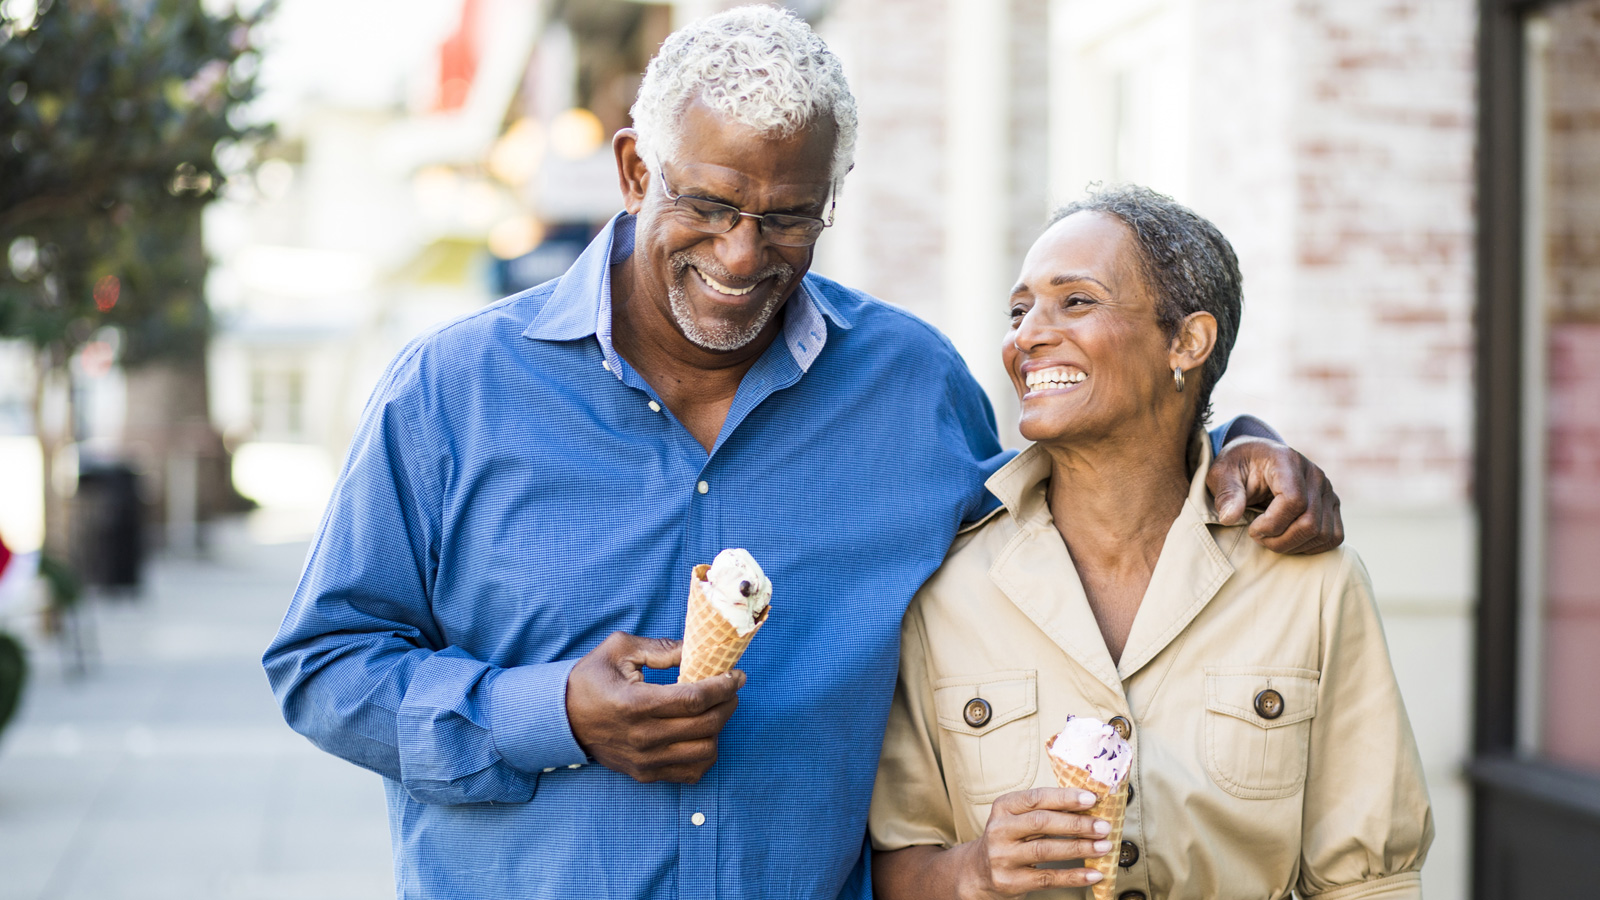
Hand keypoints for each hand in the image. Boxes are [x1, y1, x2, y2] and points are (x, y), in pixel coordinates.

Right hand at [565, 631, 742, 783]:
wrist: (561, 719)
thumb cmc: (591, 679)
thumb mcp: (619, 649)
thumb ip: (661, 648)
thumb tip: (698, 651)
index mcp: (635, 704)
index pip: (695, 699)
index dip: (723, 686)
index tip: (736, 675)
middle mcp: (642, 737)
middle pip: (706, 725)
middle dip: (728, 703)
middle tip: (731, 688)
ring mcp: (645, 760)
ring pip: (705, 751)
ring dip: (719, 729)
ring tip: (716, 710)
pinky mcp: (645, 774)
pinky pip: (691, 772)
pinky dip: (705, 754)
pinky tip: (701, 734)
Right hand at [957, 787, 1111, 898]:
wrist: (979, 871)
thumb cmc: (1010, 839)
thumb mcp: (1018, 818)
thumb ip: (1046, 810)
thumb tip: (1089, 806)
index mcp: (1004, 807)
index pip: (1036, 798)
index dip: (1065, 798)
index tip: (1091, 799)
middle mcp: (999, 830)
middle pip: (1041, 823)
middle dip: (1076, 824)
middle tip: (1103, 826)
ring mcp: (1002, 857)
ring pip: (1045, 850)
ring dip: (1079, 848)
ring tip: (1103, 847)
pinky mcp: (1010, 881)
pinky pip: (1047, 878)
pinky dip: (1073, 876)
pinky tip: (1093, 873)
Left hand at [1208, 436, 1343, 553]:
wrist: (1256, 458)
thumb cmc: (1238, 466)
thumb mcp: (1222, 473)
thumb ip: (1226, 494)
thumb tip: (1230, 518)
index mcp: (1287, 461)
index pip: (1294, 501)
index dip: (1272, 524)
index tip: (1251, 528)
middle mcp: (1315, 475)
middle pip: (1310, 522)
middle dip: (1280, 540)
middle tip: (1258, 537)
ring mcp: (1327, 491)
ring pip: (1323, 534)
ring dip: (1293, 546)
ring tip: (1270, 539)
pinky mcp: (1332, 506)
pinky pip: (1333, 537)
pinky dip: (1311, 547)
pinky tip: (1288, 541)